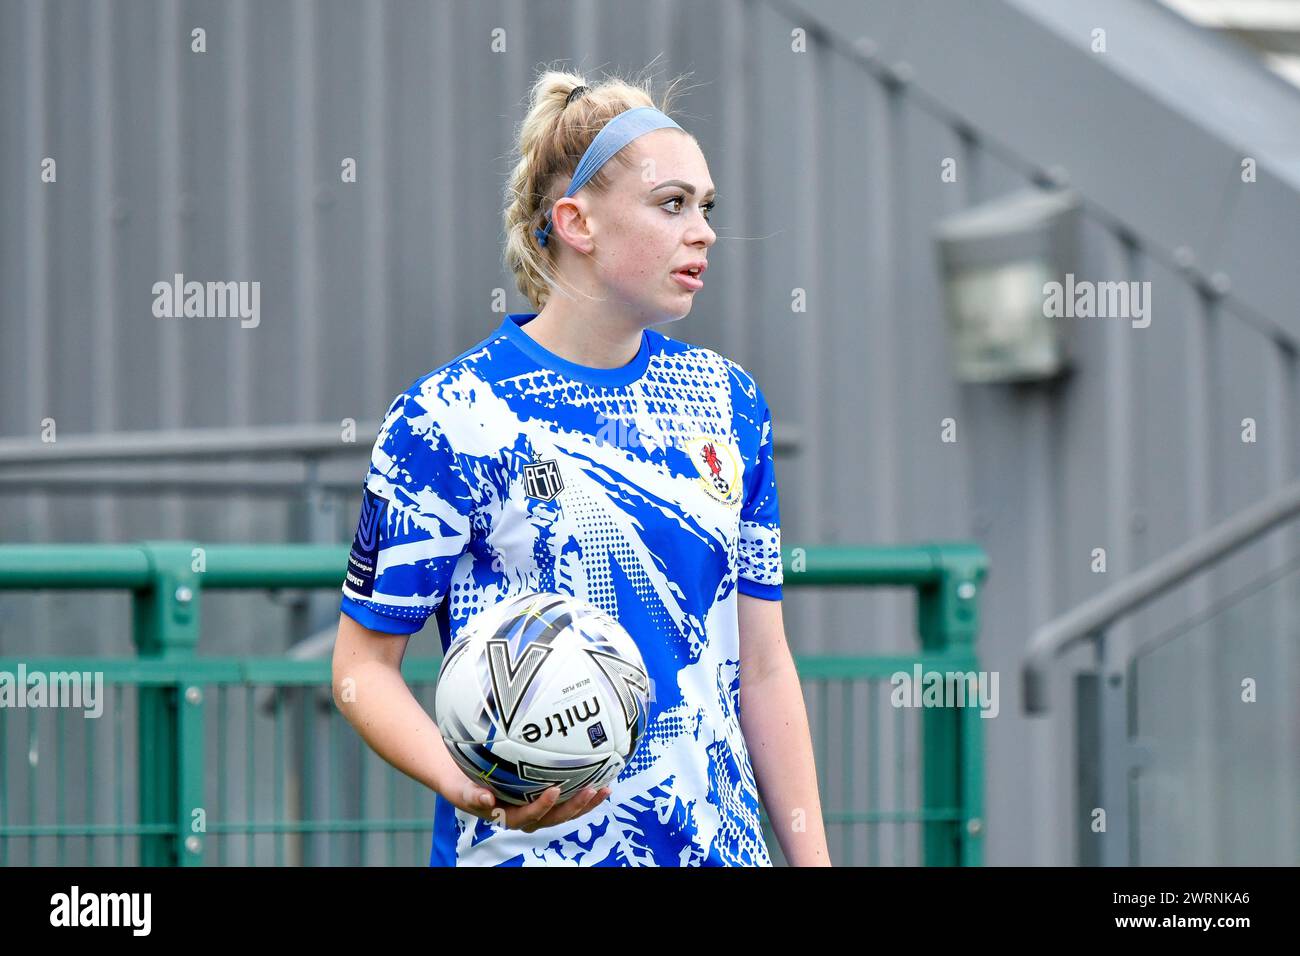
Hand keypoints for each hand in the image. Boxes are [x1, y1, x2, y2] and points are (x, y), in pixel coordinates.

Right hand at [442, 776, 612, 833]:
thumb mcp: (464, 791)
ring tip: (605, 789)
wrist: (468, 782)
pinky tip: (602, 778)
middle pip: (556, 817)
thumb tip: (486, 799)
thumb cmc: (466, 786)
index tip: (555, 790)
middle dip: (575, 806)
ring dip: (586, 802)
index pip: (530, 816)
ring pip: (567, 811)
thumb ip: (474, 796)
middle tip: (591, 789)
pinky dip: (584, 792)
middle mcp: (529, 817)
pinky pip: (568, 799)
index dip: (544, 806)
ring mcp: (540, 810)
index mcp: (511, 818)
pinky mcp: (547, 800)